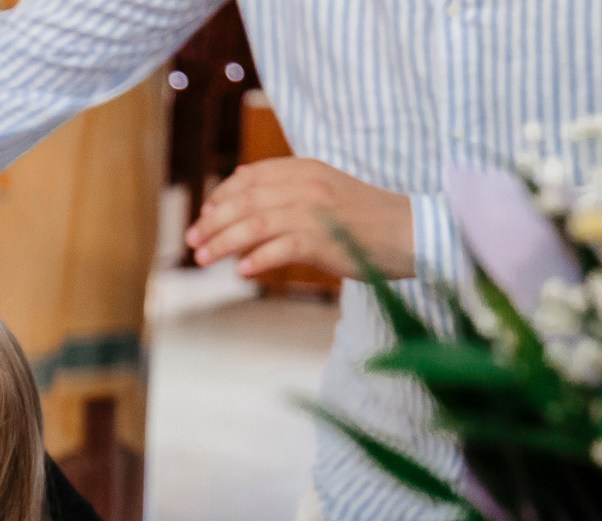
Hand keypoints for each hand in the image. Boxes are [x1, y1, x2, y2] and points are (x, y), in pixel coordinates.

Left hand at [186, 158, 414, 280]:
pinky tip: (242, 271)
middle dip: (212, 221)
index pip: (250, 177)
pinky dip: (258, 258)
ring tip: (203, 258)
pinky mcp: (325, 239)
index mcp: (305, 169)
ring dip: (224, 242)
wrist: (409, 232)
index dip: (221, 196)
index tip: (204, 216)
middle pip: (245, 200)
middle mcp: (307, 185)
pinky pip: (281, 248)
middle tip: (192, 241)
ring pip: (255, 223)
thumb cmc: (364, 219)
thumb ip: (288, 191)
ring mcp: (316, 211)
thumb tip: (244, 201)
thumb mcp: (324, 192)